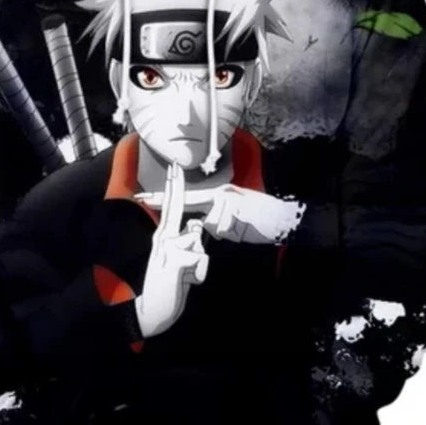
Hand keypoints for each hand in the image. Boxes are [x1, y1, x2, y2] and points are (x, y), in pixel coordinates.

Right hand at [134, 163, 208, 337]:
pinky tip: (186, 283)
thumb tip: (195, 226)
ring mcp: (168, 250)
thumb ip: (187, 242)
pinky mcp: (176, 262)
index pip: (171, 207)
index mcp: (164, 237)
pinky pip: (200, 260)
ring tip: (185, 276)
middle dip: (176, 187)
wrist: (152, 311)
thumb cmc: (168, 285)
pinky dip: (199, 274)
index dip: (174, 187)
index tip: (175, 169)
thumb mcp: (178, 261)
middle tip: (175, 164)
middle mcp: (163, 239)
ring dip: (199, 262)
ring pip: (198, 242)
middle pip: (174, 208)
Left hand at [134, 183, 304, 244]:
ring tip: (241, 227)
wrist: (284, 219)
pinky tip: (245, 226)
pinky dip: (232, 232)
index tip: (143, 197)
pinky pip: (221, 227)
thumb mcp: (233, 219)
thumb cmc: (260, 221)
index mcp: (218, 195)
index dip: (164, 197)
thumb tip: (199, 225)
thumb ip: (214, 219)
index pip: (186, 197)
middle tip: (141, 198)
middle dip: (163, 199)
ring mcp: (225, 198)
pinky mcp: (232, 206)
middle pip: (189, 201)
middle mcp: (219, 193)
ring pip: (208, 223)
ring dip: (224, 232)